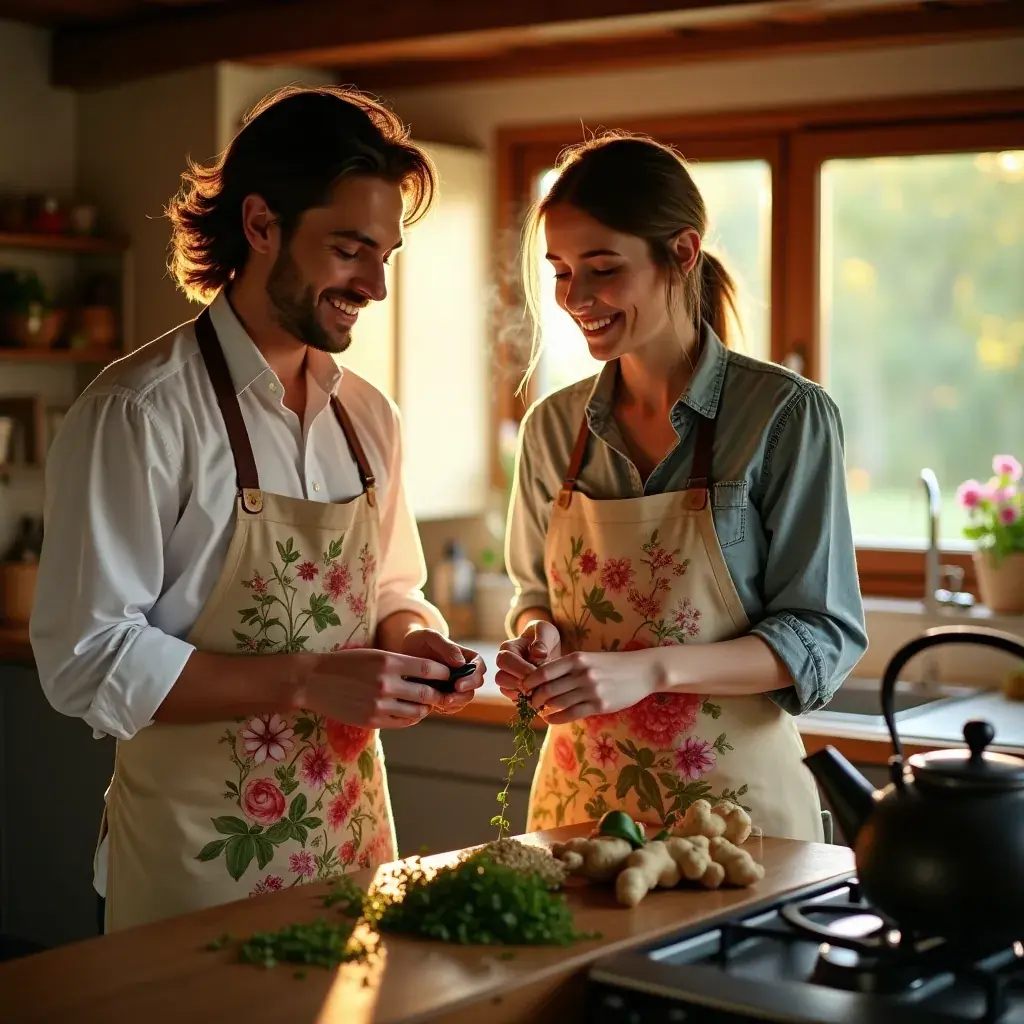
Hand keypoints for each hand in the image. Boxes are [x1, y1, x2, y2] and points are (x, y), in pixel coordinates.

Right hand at [304, 648, 450, 728]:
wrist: (314, 681)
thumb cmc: (347, 663)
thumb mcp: (376, 654)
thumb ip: (401, 664)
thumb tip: (431, 673)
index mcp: (389, 661)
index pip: (429, 669)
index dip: (444, 674)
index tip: (449, 675)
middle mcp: (386, 683)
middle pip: (427, 693)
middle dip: (439, 694)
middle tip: (444, 693)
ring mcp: (379, 704)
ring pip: (417, 711)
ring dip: (425, 708)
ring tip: (425, 703)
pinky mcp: (372, 721)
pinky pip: (402, 722)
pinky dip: (410, 718)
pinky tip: (409, 712)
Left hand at [400, 628, 484, 714]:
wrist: (405, 652)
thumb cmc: (419, 640)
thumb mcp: (430, 637)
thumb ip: (446, 647)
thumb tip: (461, 663)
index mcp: (465, 656)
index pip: (479, 667)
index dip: (473, 678)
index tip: (458, 685)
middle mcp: (463, 671)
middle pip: (474, 686)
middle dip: (463, 695)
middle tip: (448, 699)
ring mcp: (454, 684)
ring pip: (464, 698)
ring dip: (455, 703)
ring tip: (440, 704)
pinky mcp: (444, 695)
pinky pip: (451, 706)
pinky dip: (445, 708)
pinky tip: (434, 705)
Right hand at [495, 619, 560, 703]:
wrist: (550, 648)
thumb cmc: (545, 637)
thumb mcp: (546, 630)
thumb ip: (542, 638)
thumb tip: (538, 654)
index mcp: (508, 648)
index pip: (505, 660)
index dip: (521, 668)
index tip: (539, 671)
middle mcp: (504, 664)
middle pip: (500, 677)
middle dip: (520, 682)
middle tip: (538, 684)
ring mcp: (507, 678)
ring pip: (504, 689)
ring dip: (521, 692)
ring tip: (539, 690)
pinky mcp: (514, 689)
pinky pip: (513, 698)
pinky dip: (524, 699)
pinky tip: (538, 695)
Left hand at [520, 649, 659, 724]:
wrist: (643, 671)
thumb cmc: (613, 664)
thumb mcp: (589, 658)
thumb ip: (568, 667)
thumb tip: (541, 678)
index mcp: (577, 659)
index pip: (543, 671)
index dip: (529, 682)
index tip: (523, 687)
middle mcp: (582, 674)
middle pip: (547, 689)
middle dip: (533, 698)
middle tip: (529, 702)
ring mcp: (591, 690)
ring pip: (557, 703)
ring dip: (544, 708)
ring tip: (539, 710)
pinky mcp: (599, 706)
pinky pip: (570, 714)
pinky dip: (555, 718)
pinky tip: (550, 718)